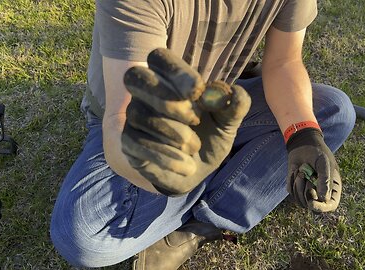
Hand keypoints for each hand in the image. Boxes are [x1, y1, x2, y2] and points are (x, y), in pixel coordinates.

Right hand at [121, 48, 250, 195]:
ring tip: (194, 147)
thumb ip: (235, 106)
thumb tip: (235, 92)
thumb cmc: (210, 137)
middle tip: (194, 119)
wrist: (197, 170)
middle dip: (166, 98)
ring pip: (139, 114)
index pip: (158, 58)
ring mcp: (134, 117)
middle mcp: (145, 93)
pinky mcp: (128, 143)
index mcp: (169, 79)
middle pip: (135, 77)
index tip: (198, 91)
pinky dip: (165, 155)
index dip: (175, 71)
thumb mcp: (228, 123)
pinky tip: (187, 165)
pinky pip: (136, 142)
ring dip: (172, 133)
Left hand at [286, 128, 341, 211]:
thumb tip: (323, 199)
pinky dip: (291, 180)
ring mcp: (307, 191)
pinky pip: (291, 191)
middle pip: (311, 205)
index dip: (321, 208)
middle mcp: (320, 193)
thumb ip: (325, 180)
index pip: (330, 205)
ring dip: (297, 184)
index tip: (311, 203)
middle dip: (306, 191)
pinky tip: (296, 169)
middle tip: (306, 175)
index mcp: (332, 188)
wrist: (303, 144)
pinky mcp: (295, 187)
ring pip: (299, 200)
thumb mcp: (324, 163)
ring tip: (301, 169)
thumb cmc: (318, 152)